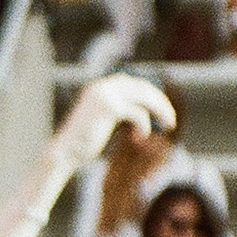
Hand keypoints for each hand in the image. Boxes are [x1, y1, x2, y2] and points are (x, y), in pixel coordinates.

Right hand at [51, 74, 175, 168]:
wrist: (64, 152)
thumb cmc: (82, 142)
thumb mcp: (101, 121)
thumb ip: (117, 110)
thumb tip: (142, 111)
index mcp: (99, 87)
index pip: (134, 83)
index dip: (151, 94)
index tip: (162, 109)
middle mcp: (102, 86)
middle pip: (142, 87)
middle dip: (160, 102)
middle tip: (171, 119)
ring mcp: (105, 95)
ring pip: (143, 97)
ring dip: (159, 110)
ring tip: (168, 124)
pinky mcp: (109, 108)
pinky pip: (137, 113)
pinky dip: (144, 125)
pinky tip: (141, 136)